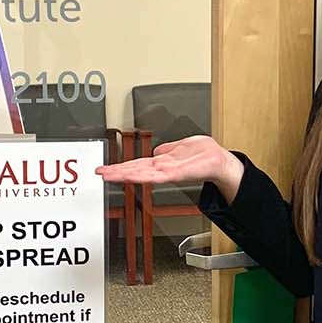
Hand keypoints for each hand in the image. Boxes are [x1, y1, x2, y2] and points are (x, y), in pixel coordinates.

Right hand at [93, 134, 243, 201]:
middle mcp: (163, 168)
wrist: (222, 162)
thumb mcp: (182, 146)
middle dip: (116, 172)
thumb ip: (167, 149)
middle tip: (99, 173)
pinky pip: (155, 175)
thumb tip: (155, 151)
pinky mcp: (176, 174)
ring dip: (123, 174)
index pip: (137, 164)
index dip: (121, 166)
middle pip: (134, 169)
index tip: (106, 168)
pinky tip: (131, 176)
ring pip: (141, 173)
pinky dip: (142, 175)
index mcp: (163, 162)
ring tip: (108, 175)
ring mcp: (168, 172)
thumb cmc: (206, 155)